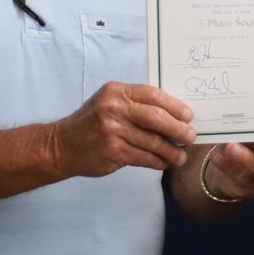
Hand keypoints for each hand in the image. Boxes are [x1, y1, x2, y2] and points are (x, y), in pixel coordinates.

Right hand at [53, 82, 194, 176]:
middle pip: (156, 118)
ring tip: (180, 155)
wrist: (62, 145)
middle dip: (179, 129)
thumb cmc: (92, 123)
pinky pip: (144, 157)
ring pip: (153, 141)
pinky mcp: (113, 152)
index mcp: (116, 92)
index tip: (189, 115)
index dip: (175, 106)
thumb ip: (136, 104)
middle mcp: (114, 109)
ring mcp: (112, 131)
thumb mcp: (109, 103)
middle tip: (191, 136)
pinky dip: (157, 161)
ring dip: (171, 150)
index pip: (153, 95)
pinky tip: (163, 162)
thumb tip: (174, 113)